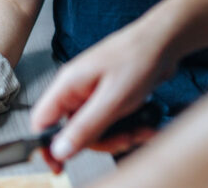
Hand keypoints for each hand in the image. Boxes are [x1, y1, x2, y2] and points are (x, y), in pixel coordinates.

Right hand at [30, 21, 174, 161]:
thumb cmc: (139, 58)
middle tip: (123, 140)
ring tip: (141, 130)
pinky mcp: (110, 95)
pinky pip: (111, 121)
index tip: (60, 166)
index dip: (47, 146)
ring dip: (119, 136)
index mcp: (68, 84)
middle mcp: (77, 88)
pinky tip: (145, 124)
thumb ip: (84, 127)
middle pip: (72, 131)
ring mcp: (93, 92)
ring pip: (95, 129)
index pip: (41, 121)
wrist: (165, 40)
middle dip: (100, 141)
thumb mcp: (113, 100)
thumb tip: (59, 150)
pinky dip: (127, 127)